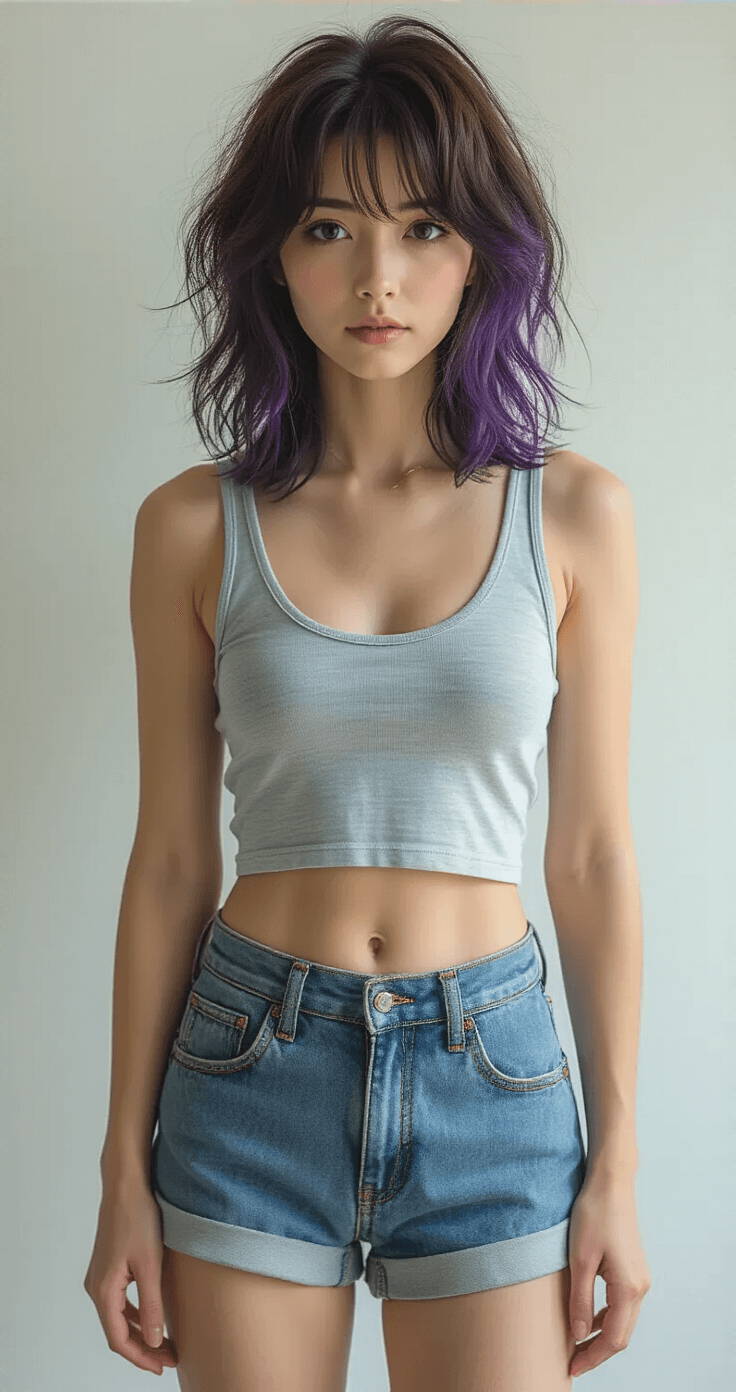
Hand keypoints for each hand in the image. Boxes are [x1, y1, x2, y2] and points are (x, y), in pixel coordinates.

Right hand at [83, 1182, 178, 1375]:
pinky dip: (135, 1315)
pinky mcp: (108, 1268)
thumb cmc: (137, 1219)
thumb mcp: (150, 1265)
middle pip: (117, 1332)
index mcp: (103, 1290)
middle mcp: (96, 1287)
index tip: (162, 1366)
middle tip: (169, 1359)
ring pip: (118, 1318)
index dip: (140, 1357)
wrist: (125, 1186)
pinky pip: (119, 1302)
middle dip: (143, 1349)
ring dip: (140, 1333)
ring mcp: (100, 1277)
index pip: (119, 1340)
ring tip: (165, 1344)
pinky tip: (153, 1318)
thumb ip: (152, 1305)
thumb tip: (155, 1340)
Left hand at [566, 1172, 650, 1377]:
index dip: (592, 1357)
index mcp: (629, 1287)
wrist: (611, 1183)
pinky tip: (589, 1320)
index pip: (613, 1338)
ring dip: (603, 1337)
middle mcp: (641, 1287)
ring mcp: (640, 1278)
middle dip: (598, 1352)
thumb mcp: (580, 1259)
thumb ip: (580, 1300)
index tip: (571, 1367)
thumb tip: (578, 1336)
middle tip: (572, 1363)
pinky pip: (623, 1305)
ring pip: (624, 1321)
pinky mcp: (634, 1270)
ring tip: (577, 1346)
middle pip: (622, 1335)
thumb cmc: (594, 1215)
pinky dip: (607, 1319)